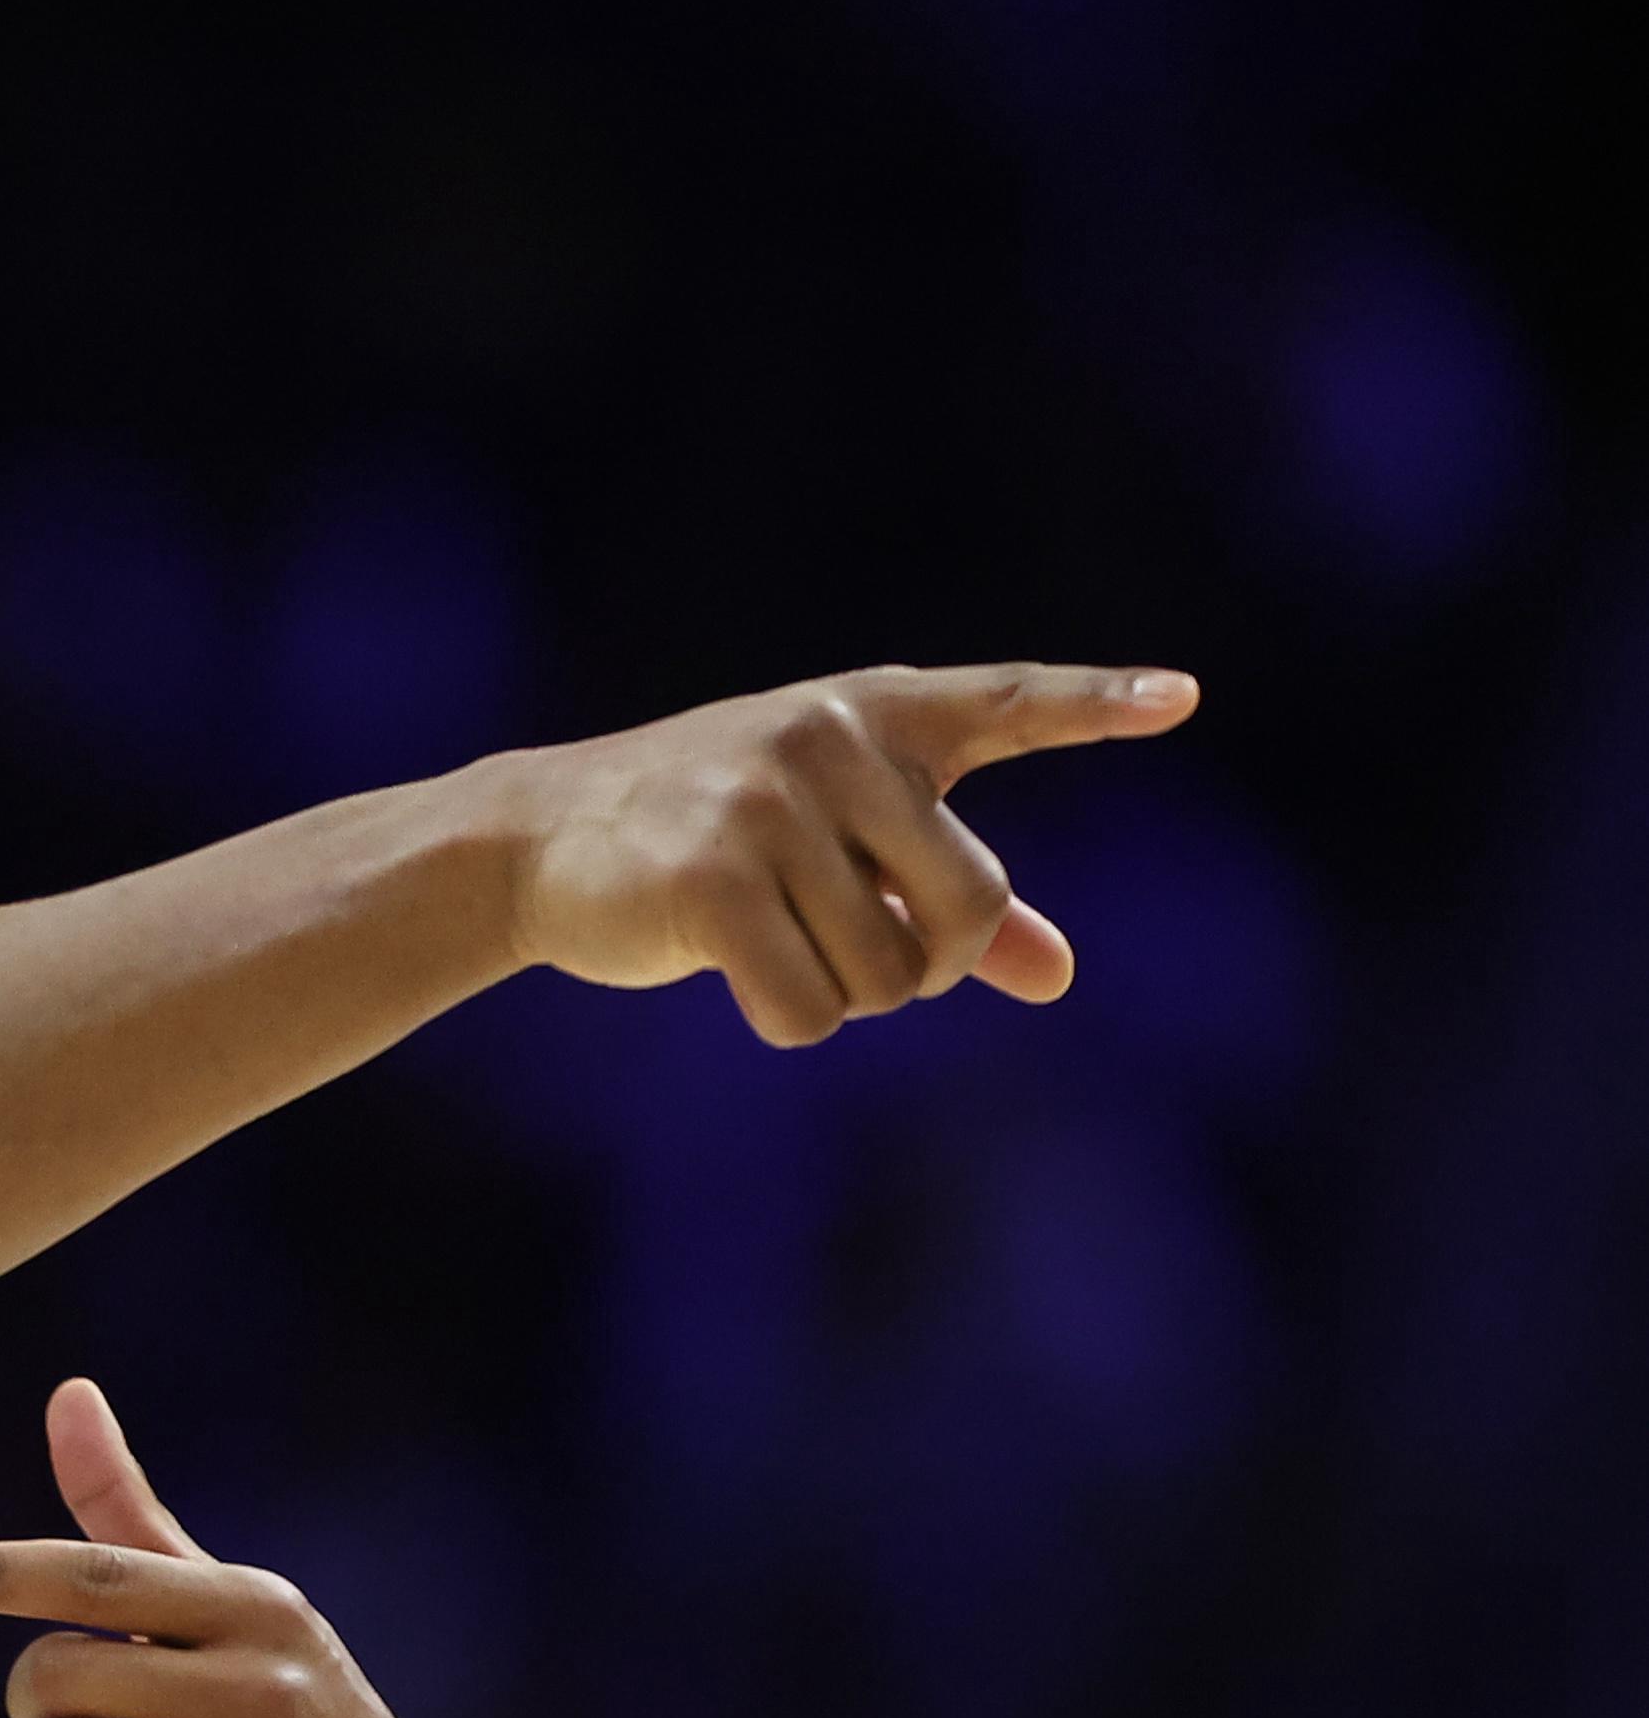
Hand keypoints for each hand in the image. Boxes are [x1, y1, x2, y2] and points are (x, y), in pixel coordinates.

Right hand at [499, 660, 1199, 1046]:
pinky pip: (810, 1010)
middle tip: (866, 953)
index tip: (1183, 699)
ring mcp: (765, 805)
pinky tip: (729, 971)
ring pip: (888, 976)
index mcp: (869, 715)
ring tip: (768, 941)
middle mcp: (828, 742)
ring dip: (840, 994)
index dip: (1095, 703)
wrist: (535, 838)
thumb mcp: (831, 845)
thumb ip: (942, 898)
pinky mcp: (710, 880)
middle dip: (930, 966)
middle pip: (972, 908)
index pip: (1002, 704)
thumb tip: (1060, 976)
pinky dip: (785, 1018)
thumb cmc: (701, 836)